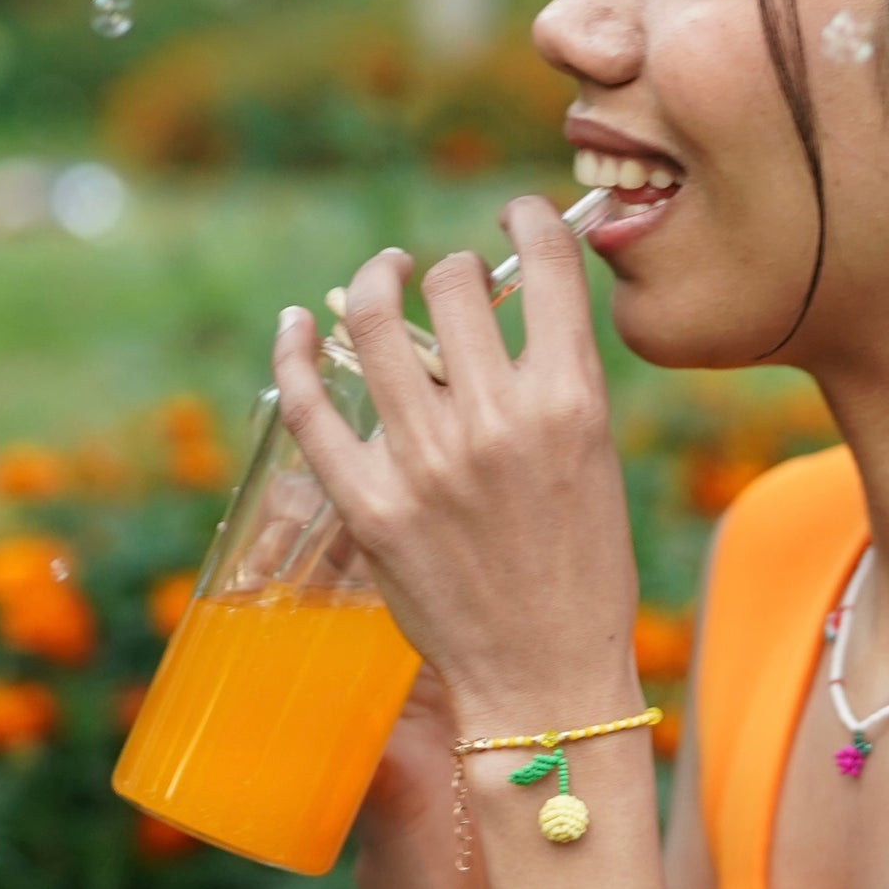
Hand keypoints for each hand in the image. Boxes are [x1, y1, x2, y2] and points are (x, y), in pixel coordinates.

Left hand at [270, 198, 640, 729]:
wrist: (548, 674)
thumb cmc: (587, 570)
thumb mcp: (596, 460)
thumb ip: (556, 384)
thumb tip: (506, 320)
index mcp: (571, 401)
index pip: (545, 267)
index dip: (529, 219)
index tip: (517, 214)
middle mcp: (497, 419)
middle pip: (453, 283)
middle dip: (453, 267)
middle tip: (450, 278)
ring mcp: (425, 461)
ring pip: (374, 323)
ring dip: (376, 281)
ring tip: (382, 275)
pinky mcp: (369, 504)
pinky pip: (312, 406)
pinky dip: (293, 353)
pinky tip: (294, 324)